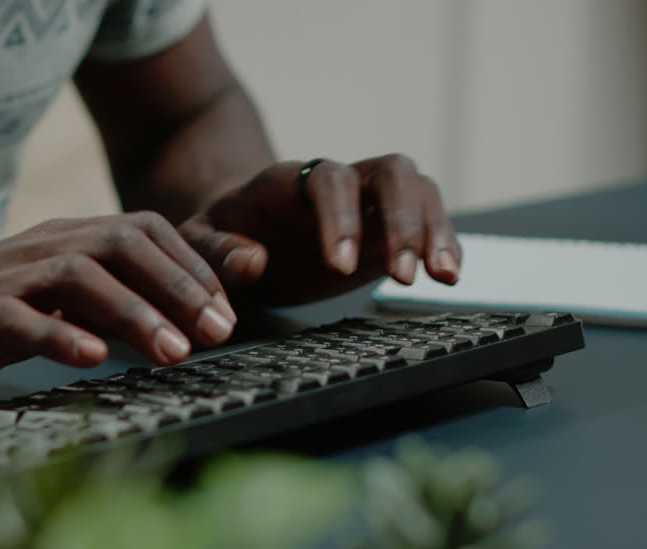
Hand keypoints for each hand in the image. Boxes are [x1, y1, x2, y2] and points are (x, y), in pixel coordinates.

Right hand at [0, 212, 239, 402]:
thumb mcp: (45, 301)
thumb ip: (99, 302)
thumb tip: (170, 326)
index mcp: (61, 240)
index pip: (141, 230)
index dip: (190, 267)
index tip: (226, 311)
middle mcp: (40, 249)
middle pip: (121, 243)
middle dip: (177, 286)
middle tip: (218, 332)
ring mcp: (6, 282)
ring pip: (80, 277)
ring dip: (135, 312)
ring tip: (174, 352)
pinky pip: (22, 321)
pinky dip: (62, 336)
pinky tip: (94, 358)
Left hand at [180, 154, 461, 305]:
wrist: (237, 237)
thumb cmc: (217, 237)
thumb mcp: (198, 244)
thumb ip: (217, 250)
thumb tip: (254, 262)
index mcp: (289, 180)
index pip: (328, 181)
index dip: (341, 218)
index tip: (340, 266)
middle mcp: (337, 181)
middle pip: (389, 173)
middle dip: (403, 221)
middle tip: (401, 276)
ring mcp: (368, 201)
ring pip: (418, 190)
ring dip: (434, 230)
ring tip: (442, 276)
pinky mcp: (387, 227)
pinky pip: (428, 220)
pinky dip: (443, 243)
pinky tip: (448, 274)